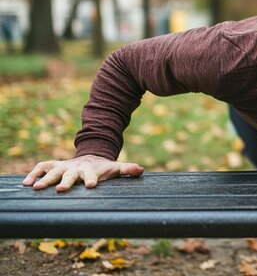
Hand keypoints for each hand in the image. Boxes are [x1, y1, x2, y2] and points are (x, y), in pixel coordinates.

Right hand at [22, 155, 143, 191]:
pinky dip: (33, 174)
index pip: (92, 175)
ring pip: (53, 171)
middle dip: (66, 181)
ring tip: (36, 188)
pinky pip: (42, 167)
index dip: (92, 179)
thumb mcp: (116, 168)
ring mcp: (64, 166)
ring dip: (45, 179)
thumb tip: (140, 169)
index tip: (91, 186)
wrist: (91, 157)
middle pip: (70, 175)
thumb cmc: (104, 168)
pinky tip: (25, 183)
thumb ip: (127, 169)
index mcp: (92, 170)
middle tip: (60, 189)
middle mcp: (76, 168)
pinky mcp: (54, 166)